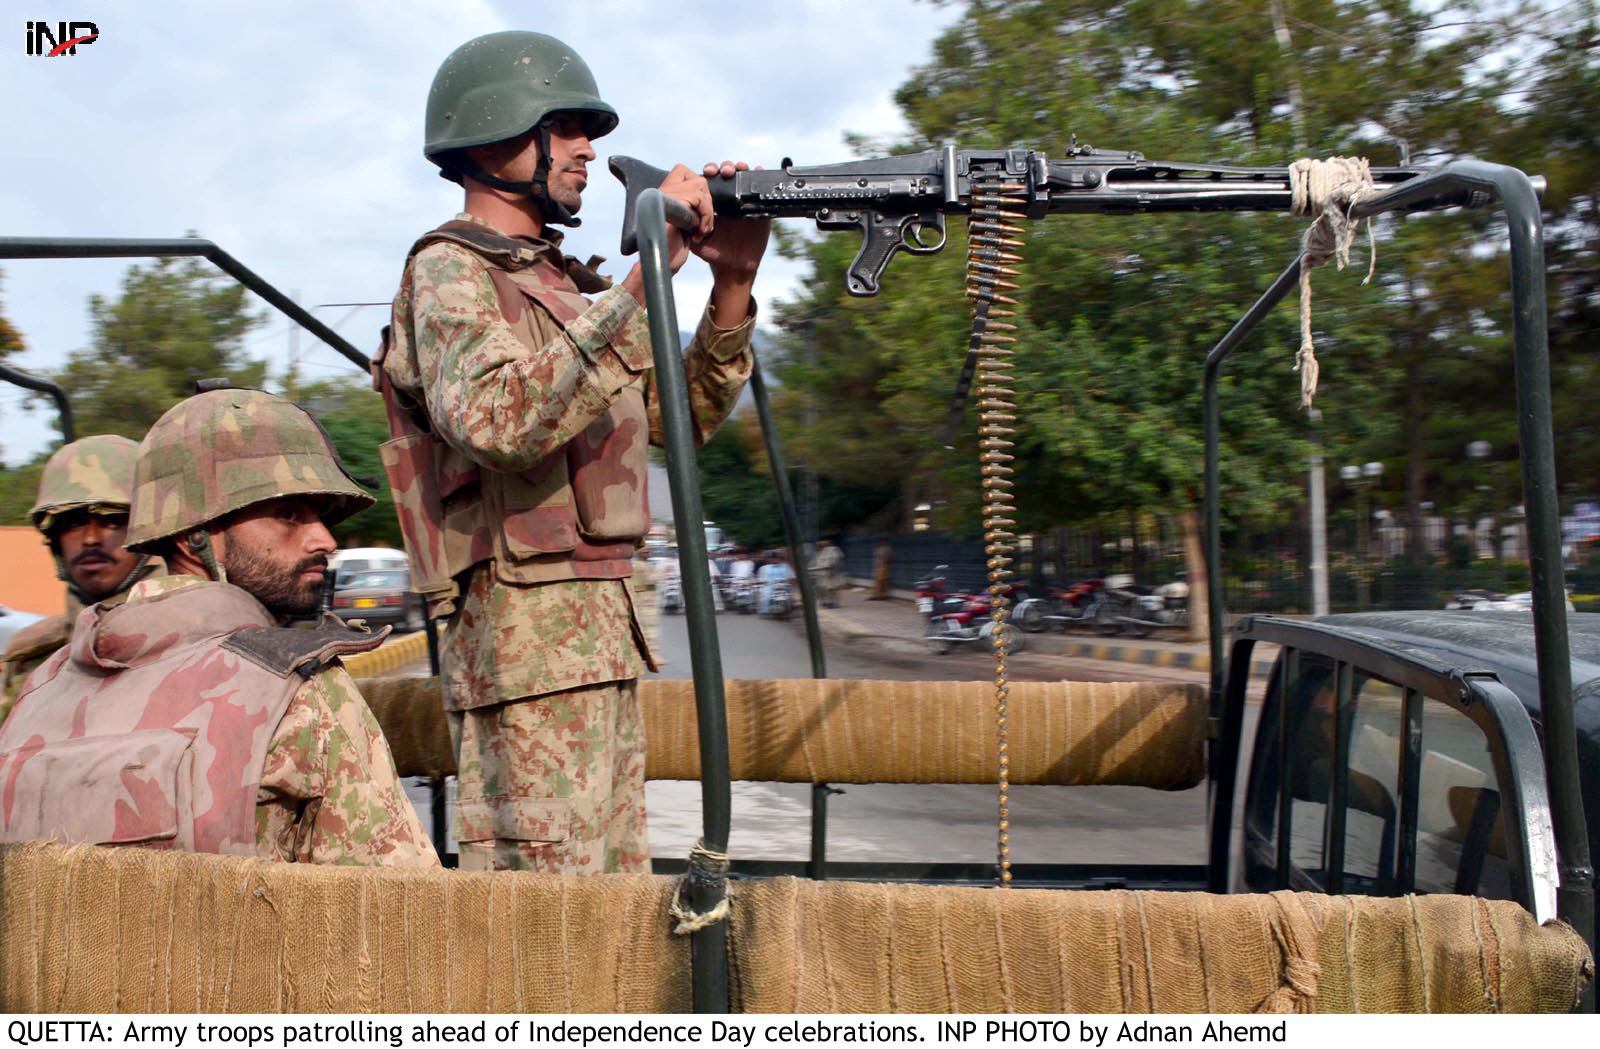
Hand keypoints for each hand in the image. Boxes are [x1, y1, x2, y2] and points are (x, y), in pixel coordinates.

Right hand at [657, 163, 714, 272]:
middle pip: (697, 178)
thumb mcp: (684, 222)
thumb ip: (690, 205)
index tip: (705, 211)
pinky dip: (705, 216)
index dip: (701, 187)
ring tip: (701, 230)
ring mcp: (664, 194)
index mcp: (664, 193)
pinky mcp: (670, 203)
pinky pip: (698, 198)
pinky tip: (698, 232)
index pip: (684, 172)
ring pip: (700, 185)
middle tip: (703, 225)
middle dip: (707, 202)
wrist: (662, 266)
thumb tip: (706, 193)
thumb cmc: (672, 249)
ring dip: (707, 211)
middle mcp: (661, 190)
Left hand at [692, 160, 770, 284]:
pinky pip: (761, 193)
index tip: (709, 172)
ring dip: (742, 169)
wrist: (734, 267)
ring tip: (740, 168)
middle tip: (725, 171)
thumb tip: (683, 216)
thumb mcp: (697, 241)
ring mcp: (745, 204)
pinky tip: (758, 170)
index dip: (711, 171)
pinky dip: (760, 178)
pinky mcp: (759, 211)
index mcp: (714, 203)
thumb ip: (690, 230)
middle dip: (726, 167)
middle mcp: (729, 200)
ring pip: (744, 180)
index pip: (712, 180)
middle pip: (728, 175)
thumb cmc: (714, 253)